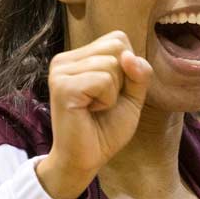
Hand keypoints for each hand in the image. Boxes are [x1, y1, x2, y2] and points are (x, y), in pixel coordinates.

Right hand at [35, 31, 152, 198]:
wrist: (85, 159)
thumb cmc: (105, 129)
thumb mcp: (132, 96)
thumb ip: (138, 72)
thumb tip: (128, 55)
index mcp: (78, 57)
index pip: (118, 39)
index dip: (128, 68)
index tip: (111, 93)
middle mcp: (65, 59)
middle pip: (117, 47)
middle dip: (122, 79)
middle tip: (103, 102)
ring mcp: (60, 71)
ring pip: (113, 64)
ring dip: (113, 93)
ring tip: (96, 108)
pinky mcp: (62, 86)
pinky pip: (104, 80)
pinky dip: (106, 100)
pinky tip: (90, 111)